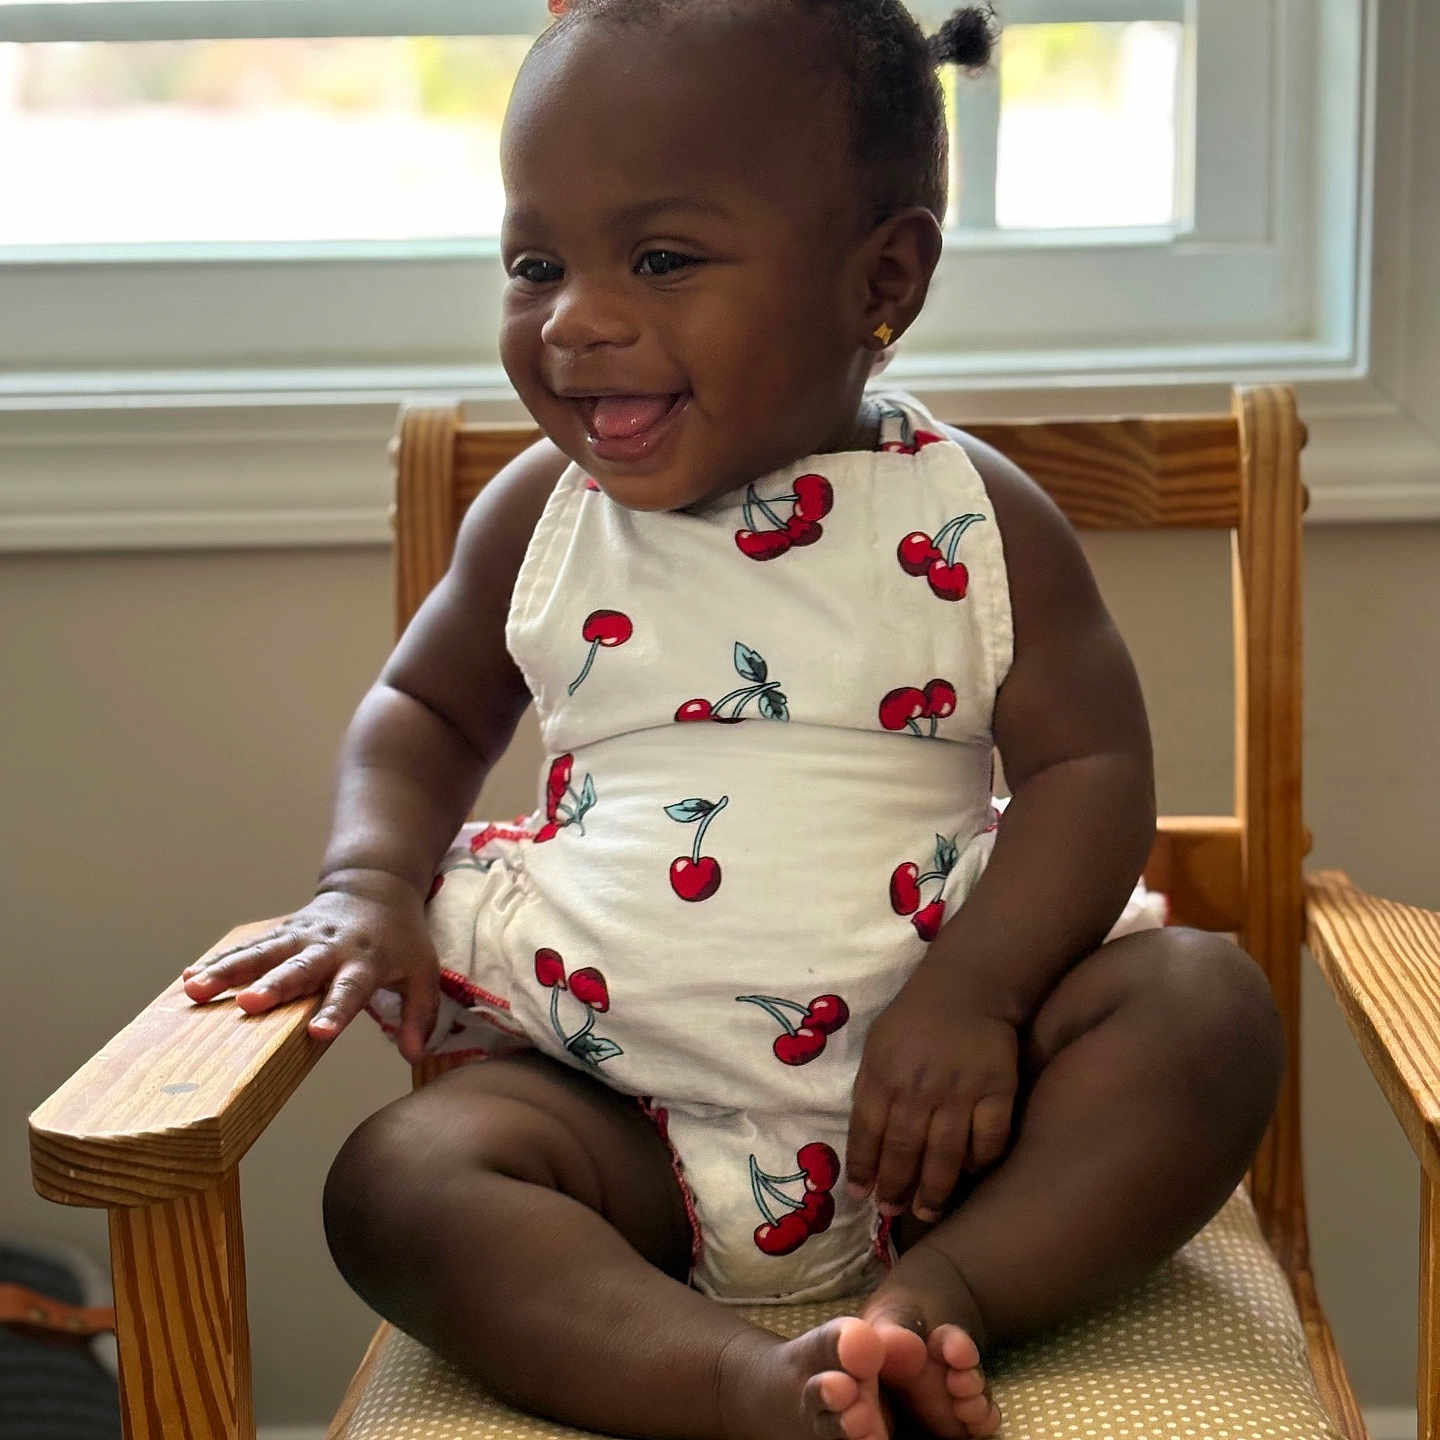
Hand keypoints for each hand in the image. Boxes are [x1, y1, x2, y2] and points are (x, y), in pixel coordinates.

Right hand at [181, 869, 440, 1063]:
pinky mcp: (281, 933)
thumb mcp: (424, 971)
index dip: (335, 1010)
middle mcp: (329, 949)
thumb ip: (420, 1013)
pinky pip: (248, 948)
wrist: (375, 887)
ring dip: (228, 971)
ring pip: (262, 954)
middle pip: (299, 969)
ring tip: (195, 990)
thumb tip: (414, 1053)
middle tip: (249, 1003)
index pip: (350, 990)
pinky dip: (219, 961)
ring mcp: (301, 938)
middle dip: (274, 985)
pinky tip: (189, 977)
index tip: (318, 1033)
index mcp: (365, 962)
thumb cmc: (400, 938)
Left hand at [846, 968, 1018, 1222]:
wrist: (965, 988)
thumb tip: (864, 1148)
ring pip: (946, 1156)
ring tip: (927, 1211)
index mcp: (882, 1074)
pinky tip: (970, 1173)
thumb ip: (870, 1092)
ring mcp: (960, 1091)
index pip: (867, 1133)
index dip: (863, 1169)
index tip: (861, 1196)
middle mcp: (918, 1088)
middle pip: (904, 1152)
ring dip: (934, 1191)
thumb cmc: (913, 1021)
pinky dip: (980, 1162)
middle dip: (895, 1189)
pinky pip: (990, 1140)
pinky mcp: (998, 1090)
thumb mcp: (877, 1048)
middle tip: (893, 1212)